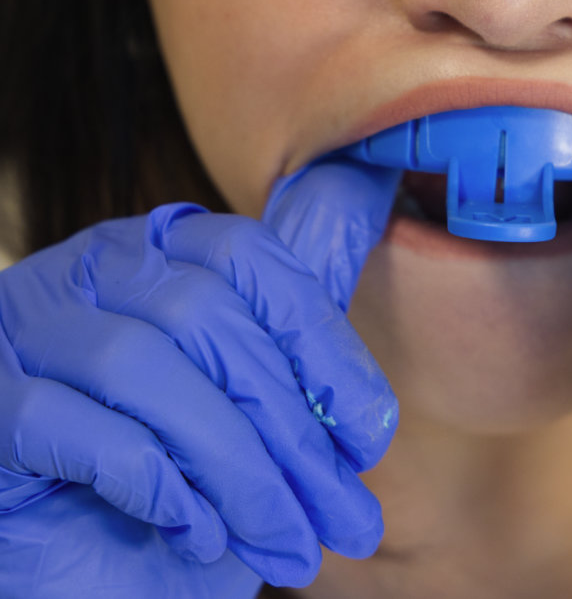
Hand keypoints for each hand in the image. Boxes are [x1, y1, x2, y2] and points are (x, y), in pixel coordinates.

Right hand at [0, 157, 400, 594]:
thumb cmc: (196, 475)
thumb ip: (298, 298)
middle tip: (342, 514)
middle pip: (205, 315)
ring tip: (282, 538)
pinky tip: (197, 531)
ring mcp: (26, 331)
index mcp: (161, 250)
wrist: (109, 572)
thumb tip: (366, 178)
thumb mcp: (261, 386)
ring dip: (235, 468)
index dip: (321, 342)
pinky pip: (65, 423)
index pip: (248, 254)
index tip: (371, 432)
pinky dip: (152, 483)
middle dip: (290, 429)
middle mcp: (89, 273)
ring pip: (142, 365)